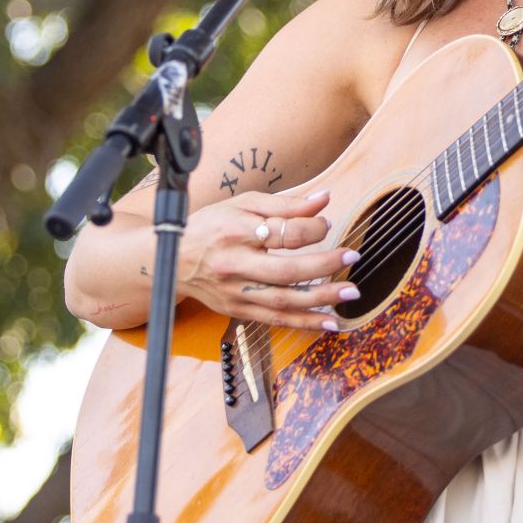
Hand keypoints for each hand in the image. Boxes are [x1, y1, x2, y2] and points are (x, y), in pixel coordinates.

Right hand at [178, 186, 360, 330]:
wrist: (170, 260)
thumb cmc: (211, 225)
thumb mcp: (243, 203)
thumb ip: (286, 204)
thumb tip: (325, 199)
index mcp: (236, 231)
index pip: (280, 233)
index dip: (310, 228)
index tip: (327, 223)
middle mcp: (235, 265)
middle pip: (285, 271)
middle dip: (323, 265)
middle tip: (352, 256)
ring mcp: (235, 292)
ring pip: (282, 301)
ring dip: (320, 299)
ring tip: (350, 294)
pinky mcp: (237, 310)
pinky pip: (275, 320)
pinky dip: (304, 323)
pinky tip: (329, 322)